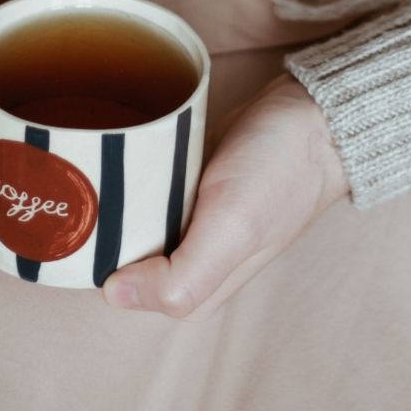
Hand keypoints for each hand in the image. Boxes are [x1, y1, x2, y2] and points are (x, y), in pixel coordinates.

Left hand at [102, 74, 348, 318]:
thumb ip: (182, 277)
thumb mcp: (234, 229)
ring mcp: (194, 217)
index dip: (109, 263)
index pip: (132, 291)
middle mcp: (195, 254)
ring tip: (104, 169)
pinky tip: (126, 156)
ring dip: (117, 200)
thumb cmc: (280, 171)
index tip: (94, 224)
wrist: (315, 115)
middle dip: (107, 228)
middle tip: (96, 191)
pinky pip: (150, 190)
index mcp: (203, 283)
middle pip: (127, 256)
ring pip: (136, 222)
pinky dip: (134, 176)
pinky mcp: (193, 182)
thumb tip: (114, 295)